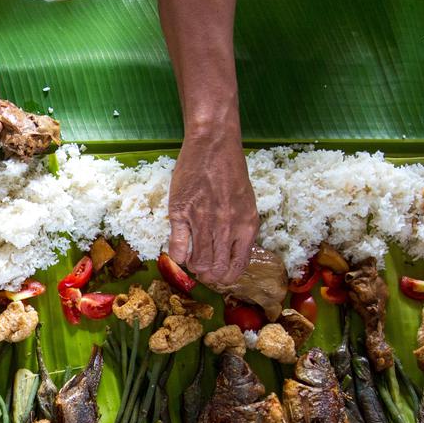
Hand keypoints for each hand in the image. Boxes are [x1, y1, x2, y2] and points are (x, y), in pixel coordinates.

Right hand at [168, 134, 257, 284]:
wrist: (213, 145)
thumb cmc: (230, 172)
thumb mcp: (246, 204)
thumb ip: (240, 231)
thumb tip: (231, 256)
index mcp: (246, 226)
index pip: (236, 268)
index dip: (225, 277)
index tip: (218, 274)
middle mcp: (227, 227)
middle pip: (215, 270)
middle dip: (208, 274)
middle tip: (203, 268)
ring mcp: (203, 221)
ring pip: (197, 263)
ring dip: (193, 265)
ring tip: (191, 258)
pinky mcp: (181, 213)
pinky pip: (178, 249)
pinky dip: (177, 256)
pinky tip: (179, 250)